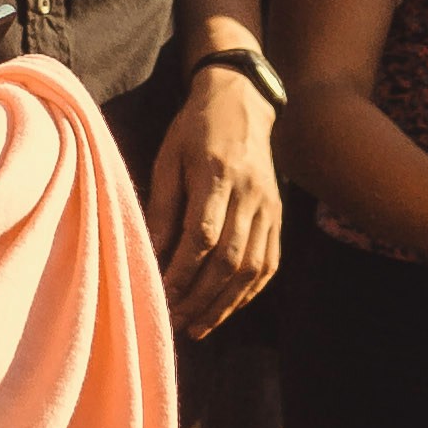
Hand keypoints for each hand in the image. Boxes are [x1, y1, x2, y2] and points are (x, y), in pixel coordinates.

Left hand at [148, 64, 283, 340]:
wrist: (242, 101)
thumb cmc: (195, 129)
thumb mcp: (168, 158)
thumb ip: (161, 206)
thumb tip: (148, 254)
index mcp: (219, 174)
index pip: (203, 235)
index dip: (182, 270)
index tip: (161, 293)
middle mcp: (251, 195)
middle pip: (229, 260)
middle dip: (201, 298)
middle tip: (175, 321)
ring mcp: (270, 207)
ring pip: (252, 268)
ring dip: (224, 304)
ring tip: (197, 327)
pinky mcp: (278, 215)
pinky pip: (269, 263)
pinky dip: (248, 292)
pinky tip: (227, 308)